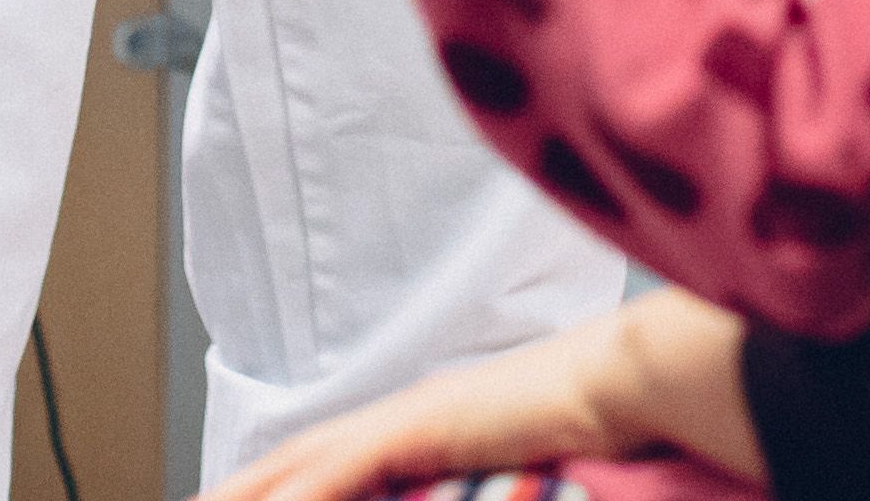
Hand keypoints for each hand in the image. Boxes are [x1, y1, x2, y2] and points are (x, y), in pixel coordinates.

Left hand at [192, 293, 765, 500]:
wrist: (635, 379)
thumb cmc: (599, 427)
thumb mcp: (513, 474)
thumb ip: (462, 485)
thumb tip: (450, 488)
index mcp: (422, 429)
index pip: (323, 465)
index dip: (269, 485)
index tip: (234, 496)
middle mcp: (403, 417)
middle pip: (295, 462)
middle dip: (240, 489)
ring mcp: (410, 416)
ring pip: (302, 467)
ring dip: (250, 493)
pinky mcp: (423, 422)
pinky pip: (342, 470)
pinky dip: (302, 493)